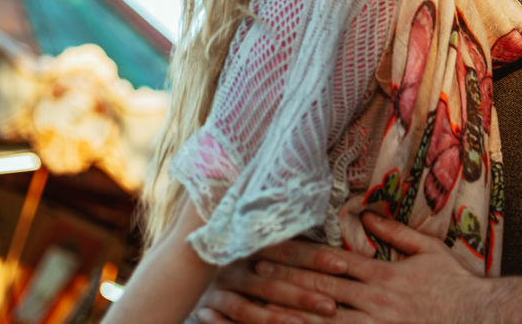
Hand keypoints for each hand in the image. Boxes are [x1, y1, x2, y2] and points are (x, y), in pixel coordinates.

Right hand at [192, 243, 348, 323]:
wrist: (178, 261)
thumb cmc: (230, 244)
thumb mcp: (253, 236)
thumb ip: (279, 232)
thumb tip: (313, 208)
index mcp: (249, 239)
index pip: (287, 248)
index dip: (315, 257)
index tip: (343, 265)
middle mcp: (232, 262)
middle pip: (273, 280)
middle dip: (304, 293)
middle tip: (331, 305)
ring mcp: (216, 288)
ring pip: (249, 307)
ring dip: (279, 318)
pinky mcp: (204, 309)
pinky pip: (227, 323)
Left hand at [224, 213, 487, 323]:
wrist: (483, 321)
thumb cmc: (458, 288)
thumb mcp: (431, 252)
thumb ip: (397, 234)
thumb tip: (367, 215)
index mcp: (383, 275)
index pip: (330, 262)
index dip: (296, 256)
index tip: (269, 248)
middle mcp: (374, 302)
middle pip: (317, 290)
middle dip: (280, 281)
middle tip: (246, 273)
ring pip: (320, 321)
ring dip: (285, 314)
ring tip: (253, 309)